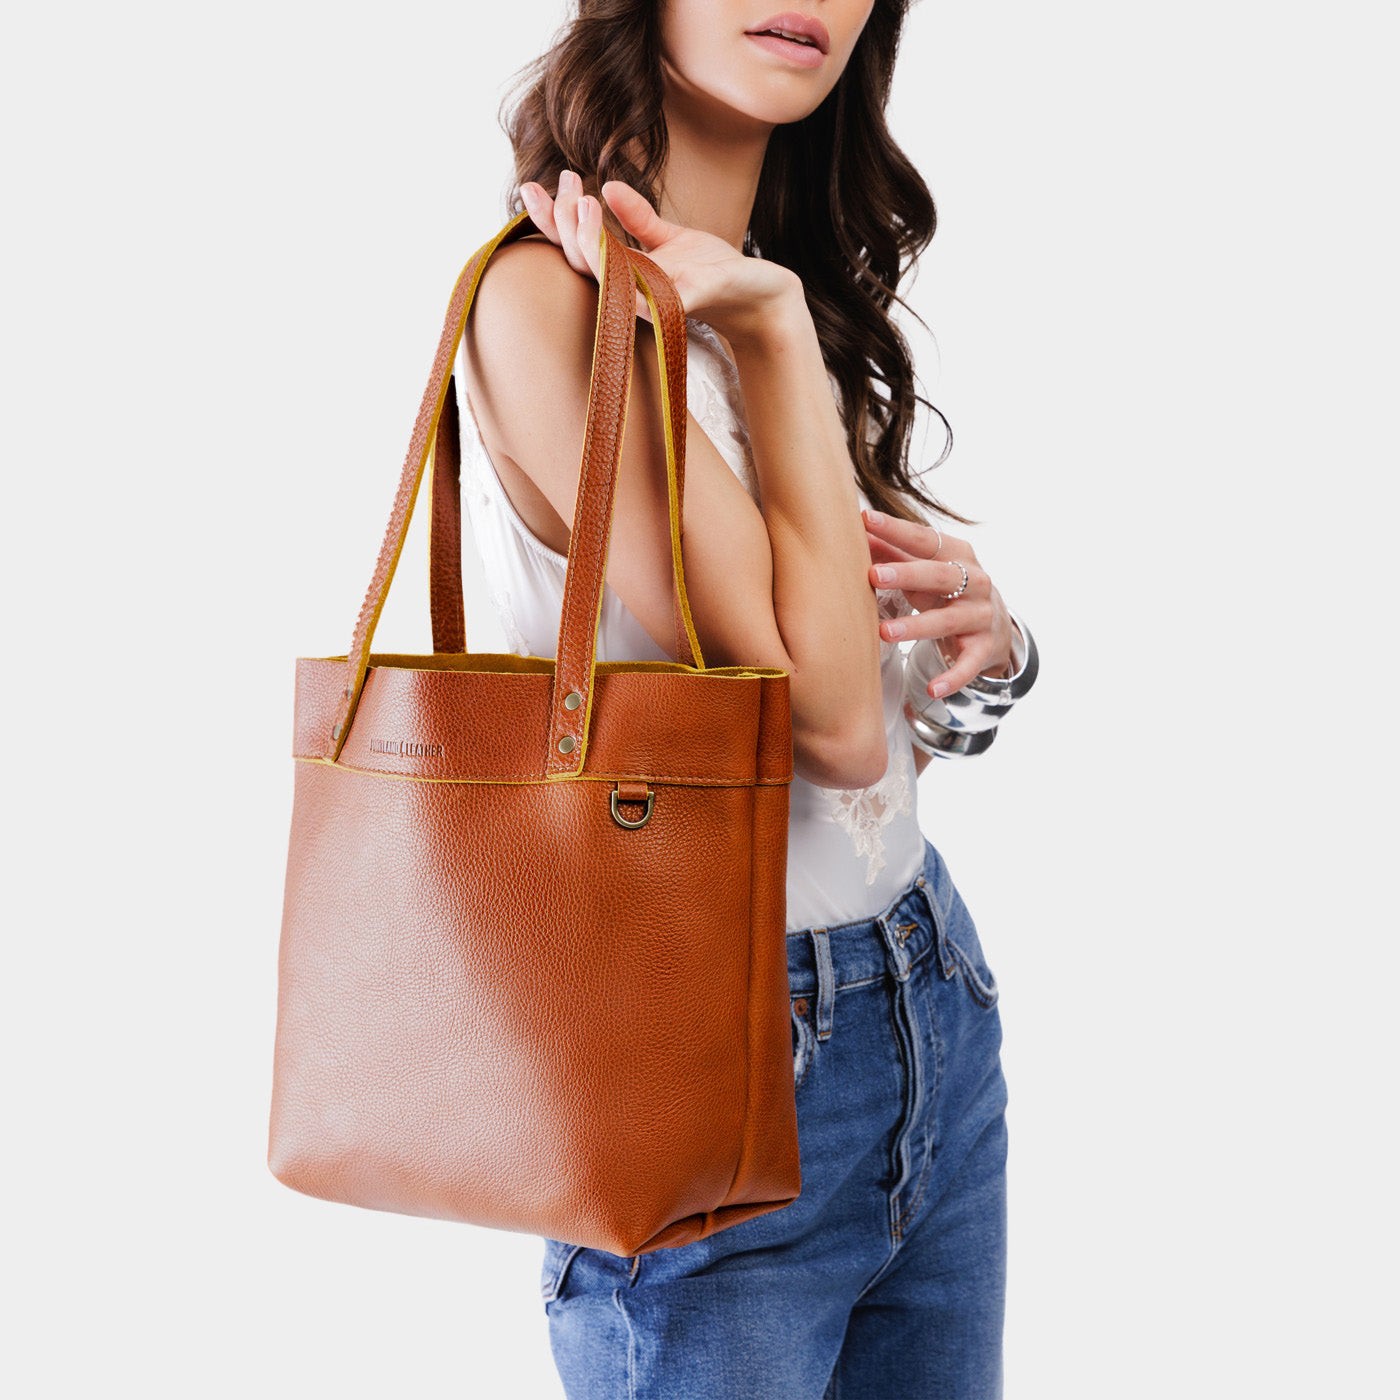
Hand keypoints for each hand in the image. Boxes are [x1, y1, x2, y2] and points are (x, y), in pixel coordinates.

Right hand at [517, 169, 801, 345]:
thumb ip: (640, 218)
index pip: (575, 246)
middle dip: (563, 220)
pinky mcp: (680, 304)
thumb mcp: (673, 238)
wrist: (758, 293)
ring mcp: (652, 300)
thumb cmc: (715, 271)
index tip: (536, 184)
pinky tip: (608, 240)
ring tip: (582, 200)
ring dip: (586, 240)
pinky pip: (642, 296)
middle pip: (579, 259)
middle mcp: (630, 290)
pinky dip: (621, 272)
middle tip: (565, 180)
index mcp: (624, 272)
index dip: (551, 218)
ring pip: (603, 277)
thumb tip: (607, 187)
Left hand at [861, 508, 1016, 697]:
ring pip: (948, 620)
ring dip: (917, 626)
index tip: (866, 521)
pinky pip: (967, 666)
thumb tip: (855, 530)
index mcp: (958, 554)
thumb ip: (893, 552)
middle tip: (874, 576)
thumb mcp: (923, 570)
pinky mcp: (983, 650)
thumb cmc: (944, 589)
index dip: (897, 531)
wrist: (992, 624)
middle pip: (940, 576)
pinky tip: (931, 689)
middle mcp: (974, 582)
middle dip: (907, 575)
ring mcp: (980, 616)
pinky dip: (951, 678)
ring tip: (884, 633)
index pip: (926, 540)